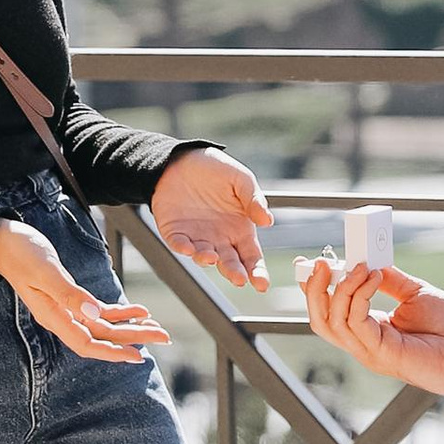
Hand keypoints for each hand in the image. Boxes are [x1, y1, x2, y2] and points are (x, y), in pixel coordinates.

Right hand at [0, 218, 170, 363]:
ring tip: (155, 326)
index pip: (87, 343)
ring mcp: (64, 308)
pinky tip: (137, 310)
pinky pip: (97, 310)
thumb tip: (94, 314)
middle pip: (101, 336)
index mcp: (53, 316)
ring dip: (129, 326)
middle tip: (163, 337)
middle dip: (133, 338)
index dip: (113, 352)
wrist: (0, 240)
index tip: (138, 356)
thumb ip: (68, 293)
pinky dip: (118, 311)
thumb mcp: (45, 270)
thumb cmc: (19, 252)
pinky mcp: (67, 295)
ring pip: (102, 324)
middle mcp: (60, 317)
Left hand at [149, 144, 272, 290]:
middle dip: (234, 273)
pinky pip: (179, 243)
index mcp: (240, 230)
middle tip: (238, 278)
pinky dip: (183, 247)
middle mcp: (220, 239)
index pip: (251, 257)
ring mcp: (197, 237)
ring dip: (207, 259)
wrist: (183, 159)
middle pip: (229, 263)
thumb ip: (255, 200)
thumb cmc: (216, 169)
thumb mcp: (241, 179)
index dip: (257, 271)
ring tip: (212, 258)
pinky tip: (188, 248)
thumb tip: (268, 221)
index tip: (261, 284)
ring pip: (203, 256)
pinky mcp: (175, 231)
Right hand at [298, 257, 443, 421]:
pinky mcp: (381, 354)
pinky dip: (359, 295)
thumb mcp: (416, 294)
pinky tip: (374, 277)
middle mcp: (364, 342)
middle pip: (320, 319)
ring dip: (340, 288)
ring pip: (332, 321)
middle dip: (314, 289)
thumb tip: (370, 258)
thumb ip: (391, 279)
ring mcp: (370, 351)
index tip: (308, 262)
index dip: (314, 288)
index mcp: (370, 329)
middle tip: (322, 261)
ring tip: (360, 266)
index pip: (329, 311)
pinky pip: (356, 322)